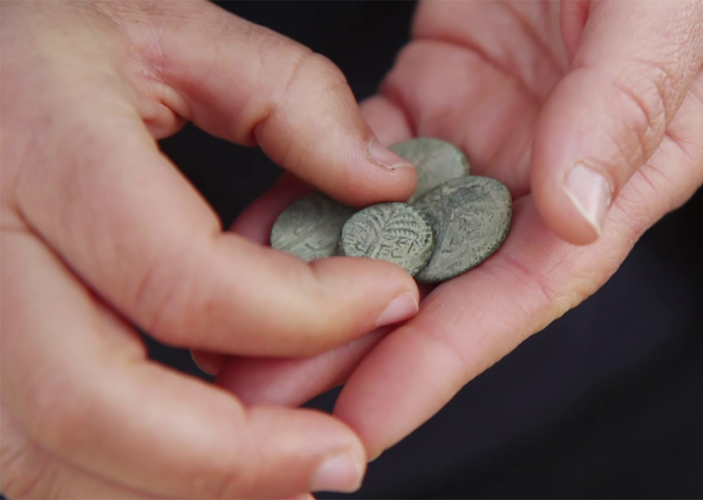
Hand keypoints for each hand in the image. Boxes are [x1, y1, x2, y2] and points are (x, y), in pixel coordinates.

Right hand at [0, 1, 422, 496]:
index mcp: (40, 150)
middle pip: (94, 404)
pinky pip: (25, 456)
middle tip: (339, 458)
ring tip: (287, 473)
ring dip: (180, 488)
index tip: (391, 298)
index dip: (306, 312)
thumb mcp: (173, 28)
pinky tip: (204, 461)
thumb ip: (292, 98)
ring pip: (41, 461)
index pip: (183, 278)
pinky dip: (124, 480)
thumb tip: (386, 185)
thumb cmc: (47, 33)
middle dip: (236, 457)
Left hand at [218, 0, 702, 459]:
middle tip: (270, 407)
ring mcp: (483, 137)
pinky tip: (260, 232)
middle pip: (447, 281)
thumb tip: (571, 218)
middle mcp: (544, 176)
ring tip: (242, 343)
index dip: (447, 358)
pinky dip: (312, 192)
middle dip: (360, 348)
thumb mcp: (668, 16)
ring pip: (393, 227)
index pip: (528, 289)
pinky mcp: (434, 92)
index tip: (370, 416)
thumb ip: (622, 110)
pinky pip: (362, 153)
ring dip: (321, 283)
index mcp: (619, 180)